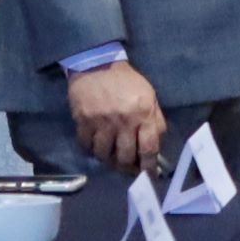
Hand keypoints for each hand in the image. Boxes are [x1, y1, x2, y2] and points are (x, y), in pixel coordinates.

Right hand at [67, 59, 166, 177]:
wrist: (97, 65)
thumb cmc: (127, 81)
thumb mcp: (149, 95)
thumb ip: (154, 119)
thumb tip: (156, 144)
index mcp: (143, 113)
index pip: (149, 148)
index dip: (149, 166)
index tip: (149, 175)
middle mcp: (123, 121)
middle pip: (126, 157)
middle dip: (128, 167)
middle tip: (128, 167)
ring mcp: (102, 122)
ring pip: (104, 155)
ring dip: (109, 160)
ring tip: (112, 156)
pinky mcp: (83, 122)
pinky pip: (86, 146)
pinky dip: (91, 150)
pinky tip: (96, 146)